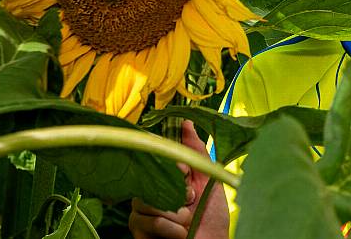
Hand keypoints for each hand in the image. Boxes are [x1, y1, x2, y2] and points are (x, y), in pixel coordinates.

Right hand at [129, 120, 230, 238]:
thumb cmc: (212, 214)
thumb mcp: (209, 177)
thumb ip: (196, 150)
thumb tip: (186, 121)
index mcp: (164, 178)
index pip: (154, 159)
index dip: (172, 165)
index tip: (188, 173)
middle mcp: (149, 192)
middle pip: (146, 178)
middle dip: (176, 190)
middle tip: (191, 199)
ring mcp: (140, 212)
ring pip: (145, 200)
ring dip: (175, 212)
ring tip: (188, 219)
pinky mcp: (138, 231)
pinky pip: (146, 220)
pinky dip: (170, 228)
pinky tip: (181, 233)